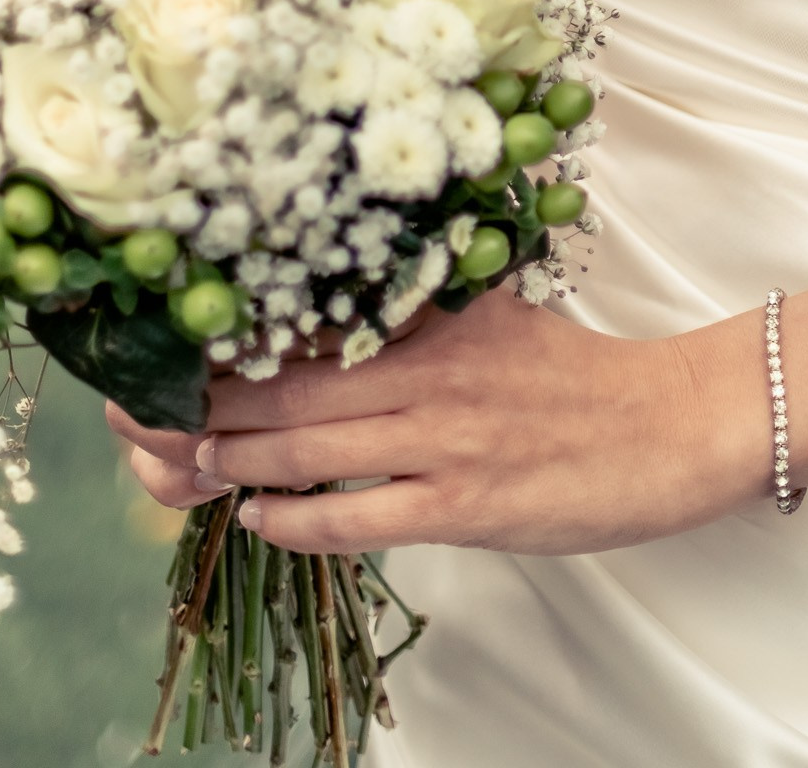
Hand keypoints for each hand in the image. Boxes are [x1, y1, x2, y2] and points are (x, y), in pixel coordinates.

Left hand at [109, 289, 769, 555]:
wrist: (666, 426)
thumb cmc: (574, 375)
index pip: (314, 316)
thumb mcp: (494, 313)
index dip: (235, 332)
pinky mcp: (466, 505)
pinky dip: (301, 515)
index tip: (173, 338)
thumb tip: (344, 291)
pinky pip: (362, 514)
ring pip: (312, 445)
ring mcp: (446, 438)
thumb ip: (422, 304)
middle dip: (207, 398)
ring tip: (187, 461)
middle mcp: (430, 368)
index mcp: (436, 313)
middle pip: (291, 381)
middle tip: (142, 409)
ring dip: (237, 455)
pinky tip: (259, 514)